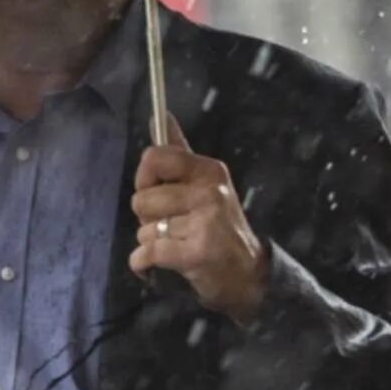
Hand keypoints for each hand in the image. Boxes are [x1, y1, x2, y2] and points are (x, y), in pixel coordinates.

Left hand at [130, 125, 267, 321]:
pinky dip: (142, 263)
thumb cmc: (219, 227)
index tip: (155, 191)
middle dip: (147, 217)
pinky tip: (153, 263)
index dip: (144, 178)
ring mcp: (206, 221)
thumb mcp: (205, 184)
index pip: (155, 157)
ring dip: (151, 242)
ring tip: (176, 244)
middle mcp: (209, 191)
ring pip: (144, 229)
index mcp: (208, 170)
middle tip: (172, 226)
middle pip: (142, 198)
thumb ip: (178, 152)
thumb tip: (159, 115)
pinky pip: (147, 252)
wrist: (248, 274)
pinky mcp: (197, 252)